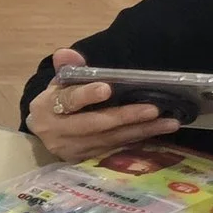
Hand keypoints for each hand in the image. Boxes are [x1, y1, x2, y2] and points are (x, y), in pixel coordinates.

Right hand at [25, 48, 180, 161]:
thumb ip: (67, 67)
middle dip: (124, 117)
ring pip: (109, 139)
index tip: (107, 88)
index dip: (86, 95)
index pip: (67, 101)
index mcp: (46, 108)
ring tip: (167, 122)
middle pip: (93, 124)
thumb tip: (66, 53)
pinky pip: (114, 149)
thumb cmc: (58, 100)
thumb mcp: (60, 82)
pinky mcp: (83, 160)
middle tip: (153, 109)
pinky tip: (156, 132)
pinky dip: (136, 139)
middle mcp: (55, 133)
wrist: (45, 130)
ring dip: (140, 130)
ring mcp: (71, 149)